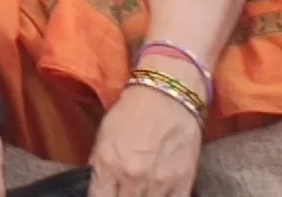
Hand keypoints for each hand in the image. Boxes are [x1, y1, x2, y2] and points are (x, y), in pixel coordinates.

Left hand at [87, 78, 204, 196]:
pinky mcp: (183, 184)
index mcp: (108, 165)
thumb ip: (100, 165)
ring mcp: (159, 185)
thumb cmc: (134, 110)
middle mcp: (132, 179)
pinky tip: (158, 193)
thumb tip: (99, 185)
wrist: (169, 95)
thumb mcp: (104, 135)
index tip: (105, 194)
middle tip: (123, 189)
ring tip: (140, 190)